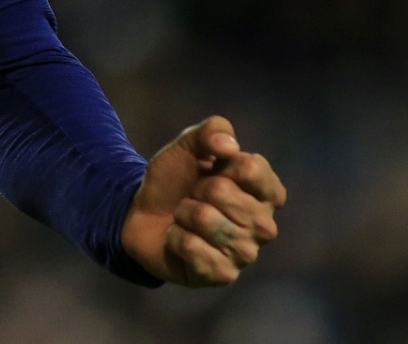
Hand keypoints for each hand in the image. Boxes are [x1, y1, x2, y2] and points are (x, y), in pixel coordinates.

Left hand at [121, 115, 284, 286]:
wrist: (141, 214)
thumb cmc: (175, 180)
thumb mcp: (188, 145)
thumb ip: (211, 132)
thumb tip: (229, 147)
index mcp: (266, 192)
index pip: (253, 168)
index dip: (221, 163)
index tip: (213, 169)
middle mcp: (264, 225)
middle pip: (224, 192)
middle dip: (196, 189)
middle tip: (193, 196)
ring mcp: (246, 253)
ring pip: (206, 219)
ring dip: (183, 213)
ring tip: (185, 217)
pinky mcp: (223, 274)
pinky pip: (192, 247)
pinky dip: (175, 237)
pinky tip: (178, 238)